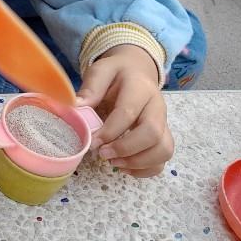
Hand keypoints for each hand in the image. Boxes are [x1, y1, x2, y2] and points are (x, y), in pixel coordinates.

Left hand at [76, 45, 171, 176]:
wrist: (136, 71)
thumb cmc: (116, 73)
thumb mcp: (101, 71)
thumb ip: (91, 89)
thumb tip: (76, 109)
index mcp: (140, 88)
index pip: (128, 113)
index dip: (109, 131)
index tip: (92, 142)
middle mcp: (157, 107)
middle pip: (152, 133)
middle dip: (125, 149)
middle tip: (103, 154)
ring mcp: (164, 123)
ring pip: (163, 149)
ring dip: (138, 162)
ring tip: (113, 162)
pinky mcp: (163, 137)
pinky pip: (162, 159)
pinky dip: (145, 169)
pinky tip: (123, 166)